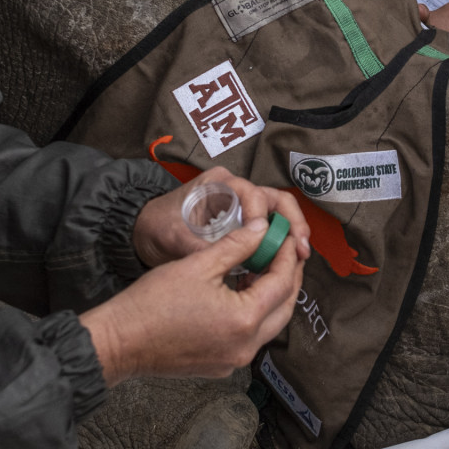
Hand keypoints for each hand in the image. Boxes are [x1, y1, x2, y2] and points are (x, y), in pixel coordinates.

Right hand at [80, 216, 307, 381]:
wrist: (120, 342)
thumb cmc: (152, 303)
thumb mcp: (198, 264)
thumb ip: (237, 245)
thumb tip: (262, 229)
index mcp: (244, 319)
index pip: (282, 283)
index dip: (287, 256)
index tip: (286, 237)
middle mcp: (246, 346)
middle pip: (284, 308)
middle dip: (288, 278)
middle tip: (285, 252)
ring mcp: (235, 360)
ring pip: (269, 325)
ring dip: (271, 298)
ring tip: (263, 269)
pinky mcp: (222, 366)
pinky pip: (250, 338)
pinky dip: (254, 316)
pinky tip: (241, 295)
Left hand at [132, 167, 311, 266]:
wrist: (146, 231)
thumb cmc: (158, 226)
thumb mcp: (175, 237)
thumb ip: (201, 247)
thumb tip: (228, 261)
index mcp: (219, 184)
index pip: (254, 194)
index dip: (264, 217)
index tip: (266, 240)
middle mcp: (235, 190)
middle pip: (276, 200)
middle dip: (292, 223)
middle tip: (301, 249)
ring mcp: (241, 205)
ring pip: (278, 213)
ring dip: (291, 233)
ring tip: (299, 257)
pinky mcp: (243, 221)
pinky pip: (269, 228)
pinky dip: (278, 243)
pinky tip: (280, 264)